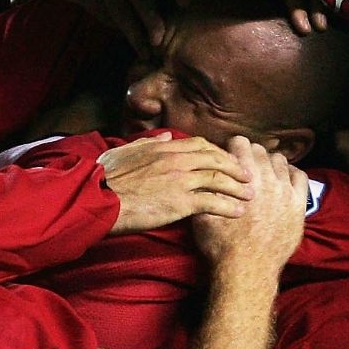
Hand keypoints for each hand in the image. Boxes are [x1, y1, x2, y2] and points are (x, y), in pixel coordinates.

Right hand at [100, 134, 252, 232]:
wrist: (98, 199)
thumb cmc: (106, 178)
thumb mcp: (125, 152)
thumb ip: (147, 143)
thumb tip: (165, 136)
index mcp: (163, 148)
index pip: (200, 145)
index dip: (217, 152)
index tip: (227, 160)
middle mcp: (176, 160)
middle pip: (215, 160)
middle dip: (234, 167)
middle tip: (249, 176)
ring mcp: (180, 180)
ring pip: (218, 179)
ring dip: (237, 187)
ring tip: (251, 195)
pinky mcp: (180, 202)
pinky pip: (212, 202)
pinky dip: (228, 206)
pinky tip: (238, 212)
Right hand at [191, 137, 308, 272]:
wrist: (247, 270)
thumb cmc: (221, 244)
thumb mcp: (202, 214)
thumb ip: (206, 188)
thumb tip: (205, 171)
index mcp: (243, 176)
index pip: (241, 142)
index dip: (232, 148)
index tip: (229, 158)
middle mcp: (267, 178)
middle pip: (260, 150)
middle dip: (250, 155)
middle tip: (243, 168)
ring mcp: (286, 191)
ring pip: (280, 161)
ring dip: (269, 164)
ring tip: (262, 175)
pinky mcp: (298, 205)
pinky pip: (300, 176)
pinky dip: (290, 173)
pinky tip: (282, 180)